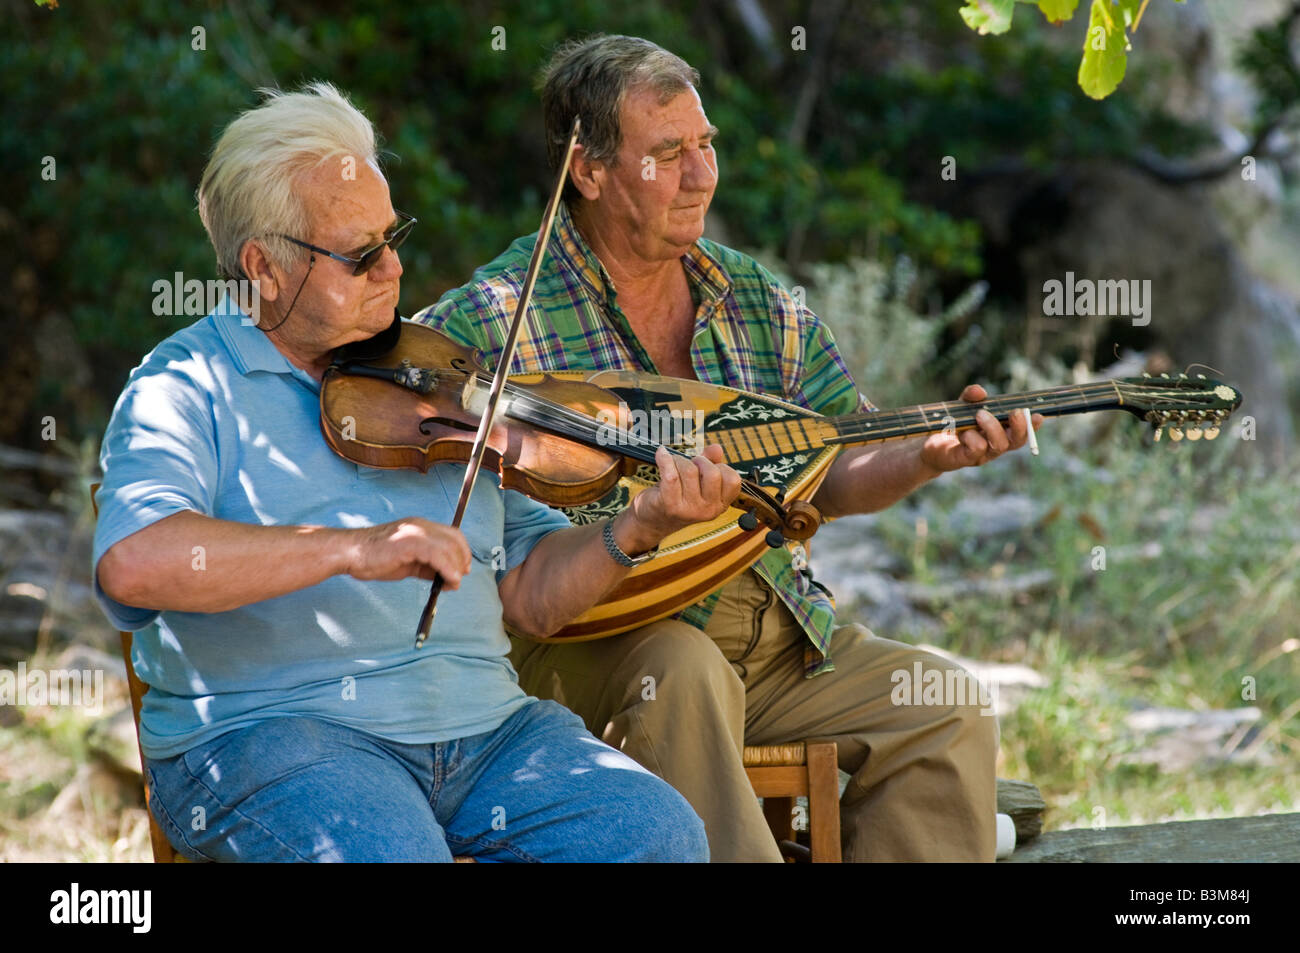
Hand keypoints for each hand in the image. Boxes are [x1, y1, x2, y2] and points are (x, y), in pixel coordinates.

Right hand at [345, 518, 471, 586]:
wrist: (351, 553)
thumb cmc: (375, 559)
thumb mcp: (408, 563)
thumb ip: (427, 567)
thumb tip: (446, 579)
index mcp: (420, 527)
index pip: (451, 534)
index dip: (462, 551)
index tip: (463, 569)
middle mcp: (420, 526)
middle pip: (454, 539)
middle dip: (462, 560)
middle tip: (459, 578)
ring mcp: (415, 532)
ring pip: (448, 547)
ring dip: (456, 567)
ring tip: (454, 583)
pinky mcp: (409, 542)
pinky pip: (437, 555)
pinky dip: (447, 569)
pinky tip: (448, 581)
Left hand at [624, 444, 742, 548]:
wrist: (652, 520)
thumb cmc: (677, 496)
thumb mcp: (698, 481)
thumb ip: (710, 463)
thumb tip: (717, 448)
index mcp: (720, 505)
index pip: (733, 480)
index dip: (720, 467)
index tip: (706, 468)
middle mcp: (709, 510)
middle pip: (713, 473)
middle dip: (700, 461)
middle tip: (690, 464)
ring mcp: (690, 510)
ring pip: (689, 470)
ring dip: (679, 461)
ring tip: (673, 466)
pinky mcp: (670, 505)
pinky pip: (670, 475)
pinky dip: (664, 459)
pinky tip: (661, 454)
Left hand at [919, 384, 1043, 474]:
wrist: (930, 442)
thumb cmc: (953, 424)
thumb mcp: (963, 406)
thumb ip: (971, 397)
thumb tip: (980, 391)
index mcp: (1000, 432)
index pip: (1022, 431)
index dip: (1032, 426)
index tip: (1038, 415)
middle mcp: (995, 445)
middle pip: (1017, 441)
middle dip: (1019, 427)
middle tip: (1013, 413)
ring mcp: (982, 455)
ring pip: (998, 445)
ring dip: (992, 427)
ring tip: (979, 415)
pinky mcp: (965, 459)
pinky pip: (977, 449)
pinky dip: (972, 437)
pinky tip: (961, 432)